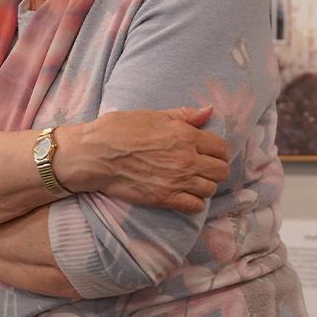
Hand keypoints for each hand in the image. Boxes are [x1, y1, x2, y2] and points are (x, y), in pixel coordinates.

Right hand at [55, 105, 228, 213]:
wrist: (95, 154)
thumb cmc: (120, 129)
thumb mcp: (153, 115)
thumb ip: (184, 115)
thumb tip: (209, 111)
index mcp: (186, 136)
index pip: (221, 148)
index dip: (218, 150)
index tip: (210, 152)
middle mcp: (187, 160)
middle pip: (220, 171)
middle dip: (215, 168)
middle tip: (203, 167)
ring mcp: (177, 181)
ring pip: (210, 189)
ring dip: (204, 185)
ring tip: (192, 180)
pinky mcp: (165, 199)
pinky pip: (195, 206)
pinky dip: (194, 202)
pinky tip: (184, 194)